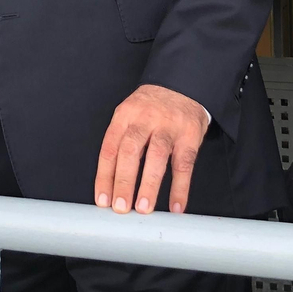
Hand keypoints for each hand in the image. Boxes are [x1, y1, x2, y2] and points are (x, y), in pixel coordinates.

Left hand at [94, 83, 209, 213]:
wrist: (181, 84)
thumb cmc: (151, 107)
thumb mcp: (130, 115)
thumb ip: (121, 143)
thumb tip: (112, 183)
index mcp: (124, 116)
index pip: (110, 148)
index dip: (104, 176)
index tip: (102, 200)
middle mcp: (145, 119)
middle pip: (130, 151)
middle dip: (124, 182)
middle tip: (120, 207)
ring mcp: (168, 127)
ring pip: (157, 156)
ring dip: (149, 185)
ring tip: (143, 208)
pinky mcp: (190, 135)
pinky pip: (184, 163)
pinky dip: (180, 187)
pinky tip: (175, 206)